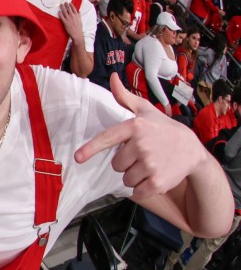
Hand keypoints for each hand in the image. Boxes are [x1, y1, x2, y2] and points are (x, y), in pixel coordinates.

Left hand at [58, 1, 84, 42]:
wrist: (77, 34)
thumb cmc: (79, 28)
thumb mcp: (80, 20)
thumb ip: (79, 15)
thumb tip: (79, 11)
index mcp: (77, 16)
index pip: (74, 8)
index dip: (71, 5)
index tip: (69, 3)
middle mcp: (73, 16)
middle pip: (69, 9)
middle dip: (66, 5)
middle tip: (64, 2)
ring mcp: (69, 19)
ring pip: (65, 12)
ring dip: (62, 7)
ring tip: (61, 5)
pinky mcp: (65, 22)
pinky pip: (62, 17)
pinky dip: (60, 14)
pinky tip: (59, 11)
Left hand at [76, 74, 201, 198]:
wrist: (192, 150)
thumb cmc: (164, 129)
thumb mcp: (146, 111)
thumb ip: (124, 97)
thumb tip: (112, 78)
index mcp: (135, 127)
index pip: (107, 138)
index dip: (91, 149)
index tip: (77, 158)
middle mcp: (141, 145)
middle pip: (116, 164)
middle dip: (126, 162)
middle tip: (142, 154)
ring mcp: (150, 164)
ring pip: (125, 179)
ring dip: (134, 175)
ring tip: (150, 164)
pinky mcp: (158, 182)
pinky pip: (136, 191)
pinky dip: (142, 188)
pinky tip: (154, 177)